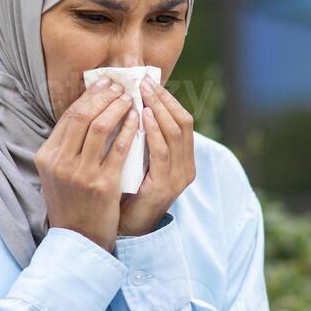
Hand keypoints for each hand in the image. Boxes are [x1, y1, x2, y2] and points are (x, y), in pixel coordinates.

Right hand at [36, 78, 138, 252]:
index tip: (106, 83)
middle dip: (104, 95)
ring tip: (130, 99)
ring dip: (117, 107)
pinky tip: (138, 119)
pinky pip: (118, 148)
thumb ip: (67, 146)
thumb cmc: (72, 202)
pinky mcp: (102, 184)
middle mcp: (60, 162)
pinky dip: (129, 129)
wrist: (79, 239)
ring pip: (100, 127)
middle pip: (83, 115)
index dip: (90, 95)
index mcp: (46, 156)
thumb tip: (88, 109)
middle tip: (121, 86)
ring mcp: (80, 173)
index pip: (69, 116)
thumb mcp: (57, 173)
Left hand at [118, 76, 195, 236]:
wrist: (124, 229)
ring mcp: (178, 177)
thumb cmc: (127, 191)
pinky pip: (162, 152)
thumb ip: (141, 138)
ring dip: (159, 109)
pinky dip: (153, 131)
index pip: (182, 120)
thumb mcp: (138, 160)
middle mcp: (186, 167)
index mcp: (183, 159)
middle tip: (145, 82)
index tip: (149, 82)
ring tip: (143, 93)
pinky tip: (142, 116)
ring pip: (175, 133)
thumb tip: (130, 103)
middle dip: (163, 99)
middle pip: (183, 122)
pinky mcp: (165, 186)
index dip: (167, 99)